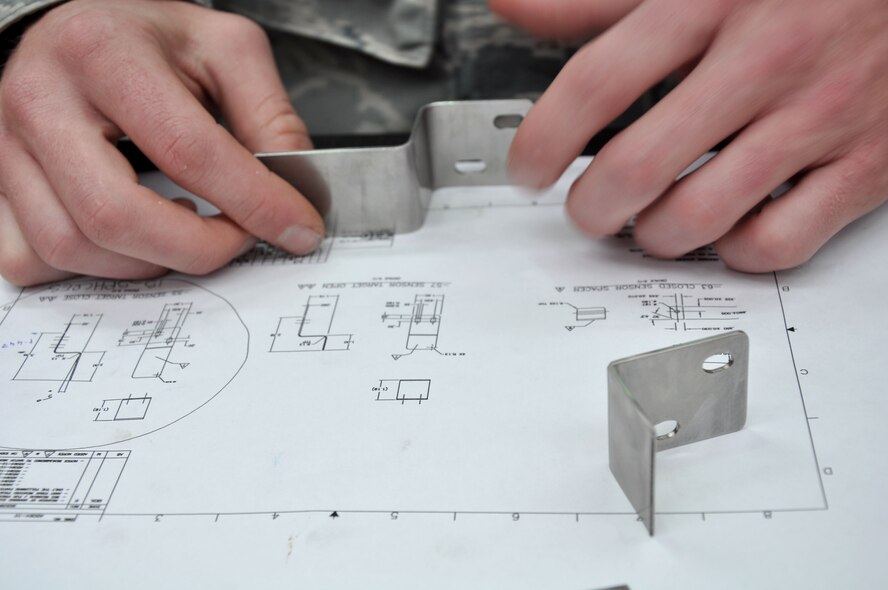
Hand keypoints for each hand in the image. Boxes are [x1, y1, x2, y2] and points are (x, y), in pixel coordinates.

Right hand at [0, 0, 323, 285]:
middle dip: (197, 249)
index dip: (254, 203)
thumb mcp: (226, 51)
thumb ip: (271, 116)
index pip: (188, 150)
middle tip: (240, 239)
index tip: (298, 229)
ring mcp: (6, 149)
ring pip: (73, 247)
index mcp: (104, 54)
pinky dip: (93, 270)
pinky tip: (133, 241)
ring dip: (151, 262)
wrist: (79, 31)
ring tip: (190, 234)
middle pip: (116, 215)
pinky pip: (32, 261)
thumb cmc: (149, 40)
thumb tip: (298, 191)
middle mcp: (41, 101)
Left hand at [493, 0, 887, 270]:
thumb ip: (599, 0)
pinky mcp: (866, 163)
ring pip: (701, 215)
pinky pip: (781, 241)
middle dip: (592, 208)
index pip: (598, 83)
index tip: (527, 170)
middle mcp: (764, 60)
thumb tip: (515, 6)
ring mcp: (819, 115)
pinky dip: (738, 251)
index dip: (544, 140)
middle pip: (639, 167)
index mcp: (712, 2)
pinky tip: (726, 228)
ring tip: (648, 222)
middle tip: (586, 209)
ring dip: (655, 235)